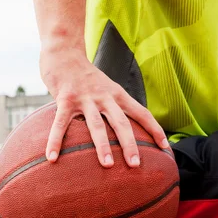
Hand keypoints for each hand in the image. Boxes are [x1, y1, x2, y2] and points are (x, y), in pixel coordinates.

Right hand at [40, 47, 168, 167]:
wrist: (64, 52)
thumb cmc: (87, 77)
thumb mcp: (106, 88)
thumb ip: (114, 107)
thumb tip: (126, 132)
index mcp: (118, 95)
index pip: (142, 113)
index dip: (155, 129)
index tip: (166, 147)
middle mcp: (105, 96)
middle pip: (121, 122)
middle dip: (130, 144)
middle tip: (136, 165)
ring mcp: (85, 98)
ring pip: (96, 125)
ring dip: (102, 146)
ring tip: (108, 166)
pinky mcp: (65, 99)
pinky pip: (60, 123)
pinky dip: (56, 141)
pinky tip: (51, 158)